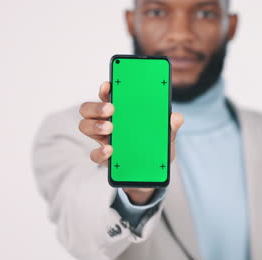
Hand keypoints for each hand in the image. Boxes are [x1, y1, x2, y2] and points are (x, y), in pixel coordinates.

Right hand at [78, 81, 183, 204]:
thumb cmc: (155, 147)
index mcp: (121, 112)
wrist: (152, 173)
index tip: (109, 85)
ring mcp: (103, 140)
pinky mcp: (104, 157)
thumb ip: (171, 126)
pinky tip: (110, 150)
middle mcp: (107, 122)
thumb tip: (176, 117)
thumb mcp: (166, 135)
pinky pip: (94, 153)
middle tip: (111, 109)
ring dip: (95, 125)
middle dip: (96, 106)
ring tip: (109, 128)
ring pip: (85, 126)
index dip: (105, 89)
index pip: (107, 95)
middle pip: (88, 109)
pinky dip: (100, 151)